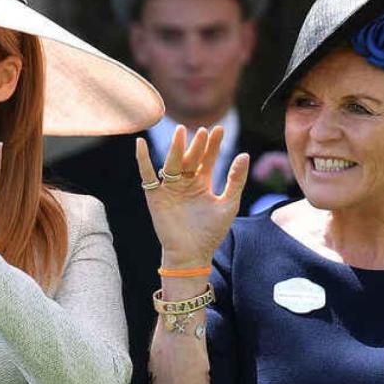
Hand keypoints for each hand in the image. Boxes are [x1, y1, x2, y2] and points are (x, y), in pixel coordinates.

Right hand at [135, 125, 248, 268]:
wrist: (191, 254)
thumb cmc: (211, 232)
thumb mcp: (228, 204)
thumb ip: (235, 180)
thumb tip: (244, 154)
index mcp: (202, 183)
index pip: (208, 158)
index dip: (213, 145)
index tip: (219, 129)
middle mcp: (185, 182)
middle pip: (190, 158)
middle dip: (196, 145)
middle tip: (202, 131)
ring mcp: (169, 188)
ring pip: (172, 163)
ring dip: (175, 148)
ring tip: (180, 132)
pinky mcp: (155, 196)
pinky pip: (147, 175)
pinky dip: (142, 159)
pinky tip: (139, 144)